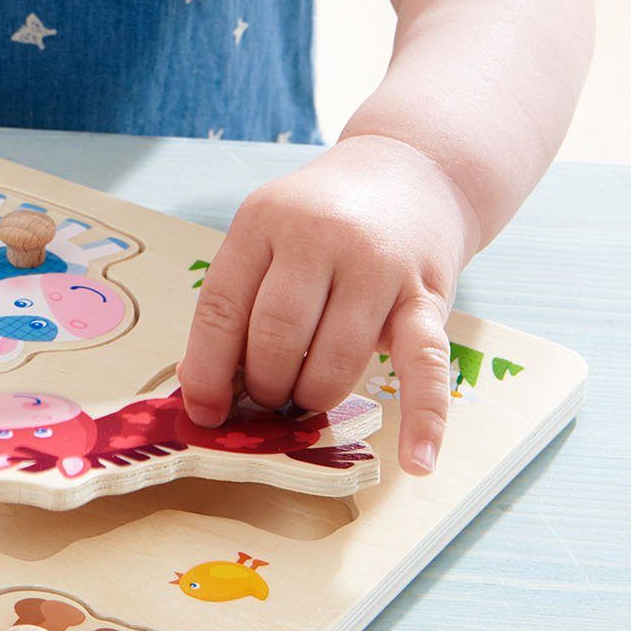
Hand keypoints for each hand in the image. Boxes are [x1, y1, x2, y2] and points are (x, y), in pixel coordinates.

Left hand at [179, 133, 470, 476]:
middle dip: (266, 386)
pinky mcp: (426, 294)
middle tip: (269, 399)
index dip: (207, 369)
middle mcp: (320, 236)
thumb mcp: (271, 233)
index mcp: (265, 220)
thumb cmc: (325, 216)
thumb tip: (206, 388)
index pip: (223, 307)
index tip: (204, 411)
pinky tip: (416, 460)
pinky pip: (425, 365)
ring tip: (310, 398)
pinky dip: (424, 419)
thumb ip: (241, 298)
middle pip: (278, 336)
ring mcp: (377, 265)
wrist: (413, 171)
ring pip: (336, 359)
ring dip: (316, 396)